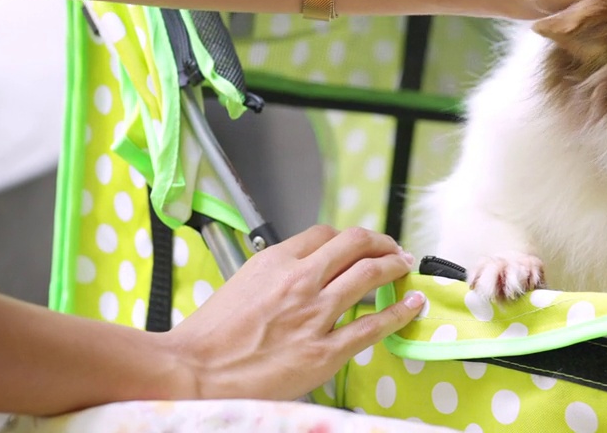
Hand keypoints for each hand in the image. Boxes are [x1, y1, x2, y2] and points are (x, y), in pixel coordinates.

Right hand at [162, 225, 422, 401]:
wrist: (194, 371)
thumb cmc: (208, 336)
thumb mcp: (240, 283)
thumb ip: (274, 274)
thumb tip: (298, 273)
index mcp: (276, 261)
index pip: (325, 234)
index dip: (348, 237)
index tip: (359, 244)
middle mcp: (300, 280)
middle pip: (355, 244)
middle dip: (381, 242)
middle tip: (393, 248)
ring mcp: (315, 314)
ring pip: (370, 274)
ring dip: (395, 266)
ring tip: (405, 267)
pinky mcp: (324, 351)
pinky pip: (373, 325)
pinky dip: (399, 311)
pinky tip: (412, 304)